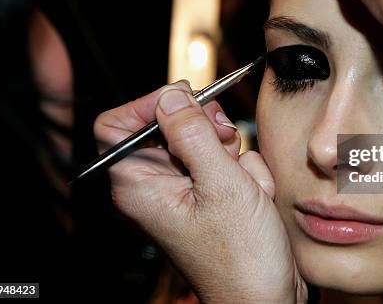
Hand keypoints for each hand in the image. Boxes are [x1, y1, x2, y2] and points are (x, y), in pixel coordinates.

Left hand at [95, 81, 306, 303]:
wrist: (266, 295)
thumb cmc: (240, 258)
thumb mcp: (220, 185)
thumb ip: (193, 134)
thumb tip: (170, 97)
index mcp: (140, 185)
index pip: (117, 124)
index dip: (148, 105)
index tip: (185, 100)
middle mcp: (155, 185)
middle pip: (166, 124)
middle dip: (204, 127)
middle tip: (225, 138)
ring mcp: (183, 189)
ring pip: (203, 139)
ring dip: (233, 153)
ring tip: (246, 183)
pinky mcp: (208, 193)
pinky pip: (224, 159)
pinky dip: (244, 170)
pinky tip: (254, 195)